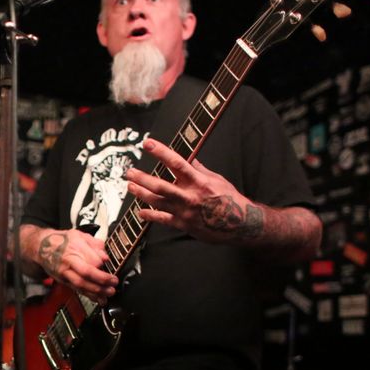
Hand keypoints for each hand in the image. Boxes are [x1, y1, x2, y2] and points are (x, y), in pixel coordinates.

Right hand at [35, 228, 118, 303]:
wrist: (42, 247)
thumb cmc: (62, 240)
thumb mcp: (79, 235)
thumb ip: (94, 244)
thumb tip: (105, 257)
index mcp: (74, 246)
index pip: (91, 258)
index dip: (101, 263)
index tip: (110, 265)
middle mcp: (69, 260)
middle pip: (86, 273)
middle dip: (102, 280)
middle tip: (114, 283)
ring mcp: (65, 272)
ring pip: (81, 284)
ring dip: (97, 291)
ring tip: (109, 293)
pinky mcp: (63, 280)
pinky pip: (77, 289)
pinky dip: (89, 295)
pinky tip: (99, 299)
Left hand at [125, 138, 264, 243]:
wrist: (240, 224)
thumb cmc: (230, 199)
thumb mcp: (216, 179)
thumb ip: (199, 168)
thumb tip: (188, 156)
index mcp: (199, 181)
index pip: (177, 162)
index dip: (161, 152)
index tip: (148, 143)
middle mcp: (190, 196)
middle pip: (160, 186)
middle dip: (142, 178)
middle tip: (130, 172)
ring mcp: (185, 212)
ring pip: (157, 202)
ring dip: (142, 194)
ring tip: (131, 186)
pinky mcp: (183, 225)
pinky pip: (162, 220)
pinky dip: (150, 215)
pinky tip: (140, 211)